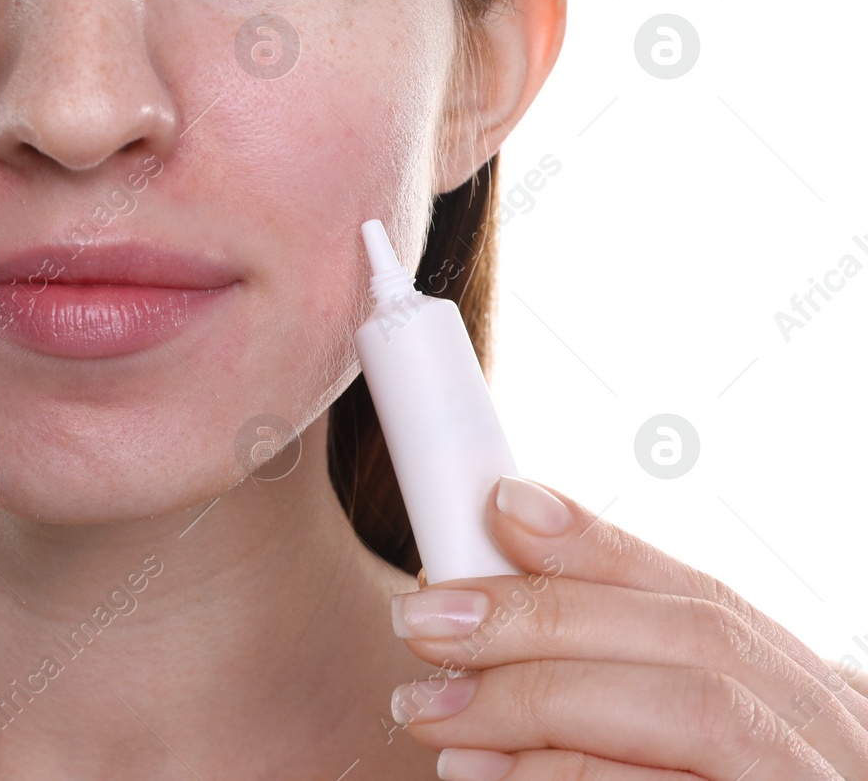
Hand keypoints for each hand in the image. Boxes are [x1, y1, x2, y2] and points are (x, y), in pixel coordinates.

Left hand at [387, 475, 867, 779]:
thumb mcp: (686, 731)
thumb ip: (623, 667)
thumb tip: (514, 545)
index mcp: (806, 699)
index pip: (703, 596)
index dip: (598, 545)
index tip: (499, 508)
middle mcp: (833, 740)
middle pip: (690, 643)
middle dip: (541, 622)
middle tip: (421, 625)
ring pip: (689, 716)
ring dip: (542, 703)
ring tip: (432, 717)